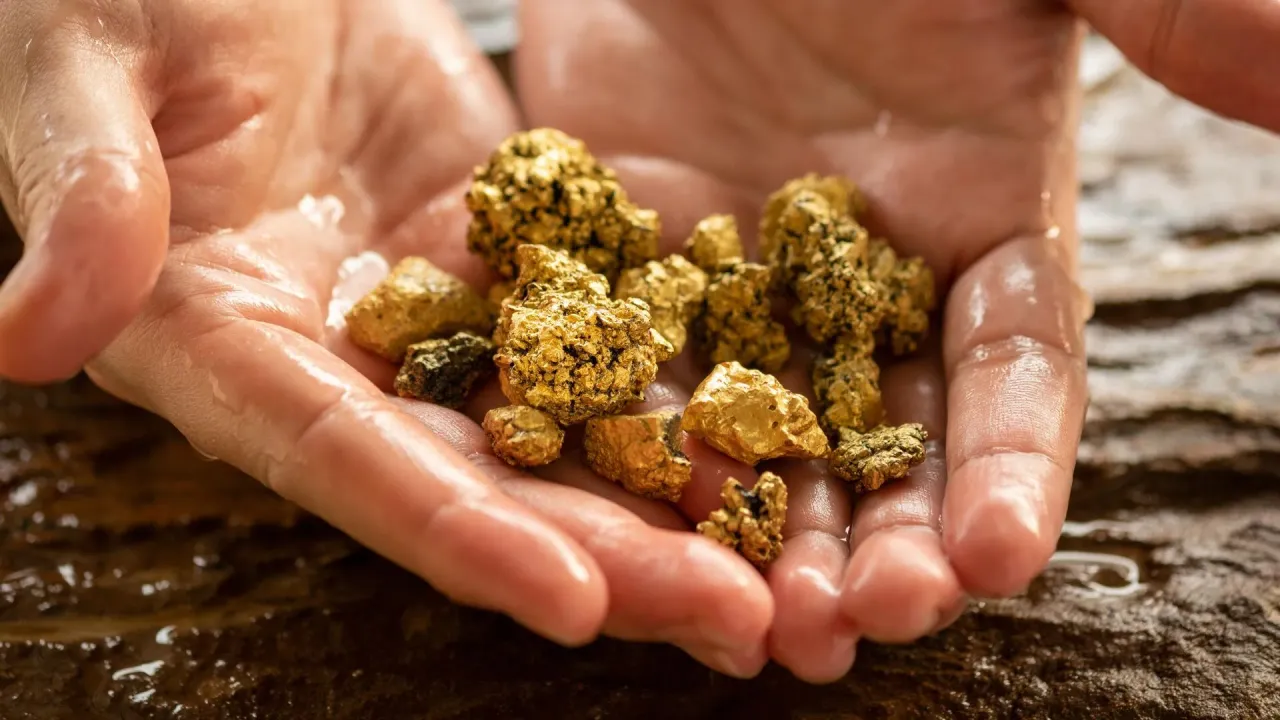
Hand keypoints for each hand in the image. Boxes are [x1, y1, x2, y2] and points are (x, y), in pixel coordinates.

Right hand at [0, 0, 779, 665]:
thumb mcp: (82, 64)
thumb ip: (84, 195)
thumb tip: (27, 334)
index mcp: (221, 339)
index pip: (346, 459)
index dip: (458, 533)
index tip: (577, 602)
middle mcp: (337, 358)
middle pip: (480, 478)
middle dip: (608, 555)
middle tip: (738, 624)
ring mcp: (430, 313)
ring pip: (557, 428)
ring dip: (664, 502)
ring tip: (781, 570)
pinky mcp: (502, 257)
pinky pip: (597, 333)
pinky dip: (676, 390)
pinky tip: (772, 436)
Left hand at [516, 0, 1279, 680]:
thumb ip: (1166, 16)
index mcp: (982, 219)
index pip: (1014, 371)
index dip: (1013, 465)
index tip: (1000, 556)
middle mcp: (869, 280)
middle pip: (888, 441)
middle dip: (882, 540)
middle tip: (860, 621)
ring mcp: (747, 287)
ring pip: (765, 442)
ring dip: (764, 538)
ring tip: (761, 627)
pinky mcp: (640, 273)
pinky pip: (637, 381)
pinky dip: (640, 459)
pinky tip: (636, 528)